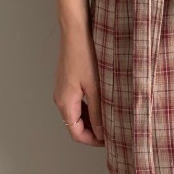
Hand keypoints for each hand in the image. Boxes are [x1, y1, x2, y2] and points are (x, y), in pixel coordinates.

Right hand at [53, 22, 104, 147]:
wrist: (75, 32)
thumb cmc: (85, 56)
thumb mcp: (95, 87)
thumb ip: (97, 112)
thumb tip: (102, 133)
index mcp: (65, 103)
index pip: (76, 133)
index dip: (93, 140)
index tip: (109, 141)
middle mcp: (60, 99)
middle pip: (75, 125)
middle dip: (93, 131)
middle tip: (112, 130)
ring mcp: (62, 90)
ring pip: (76, 114)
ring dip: (91, 120)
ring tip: (110, 117)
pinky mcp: (67, 82)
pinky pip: (76, 103)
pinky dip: (88, 108)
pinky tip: (102, 103)